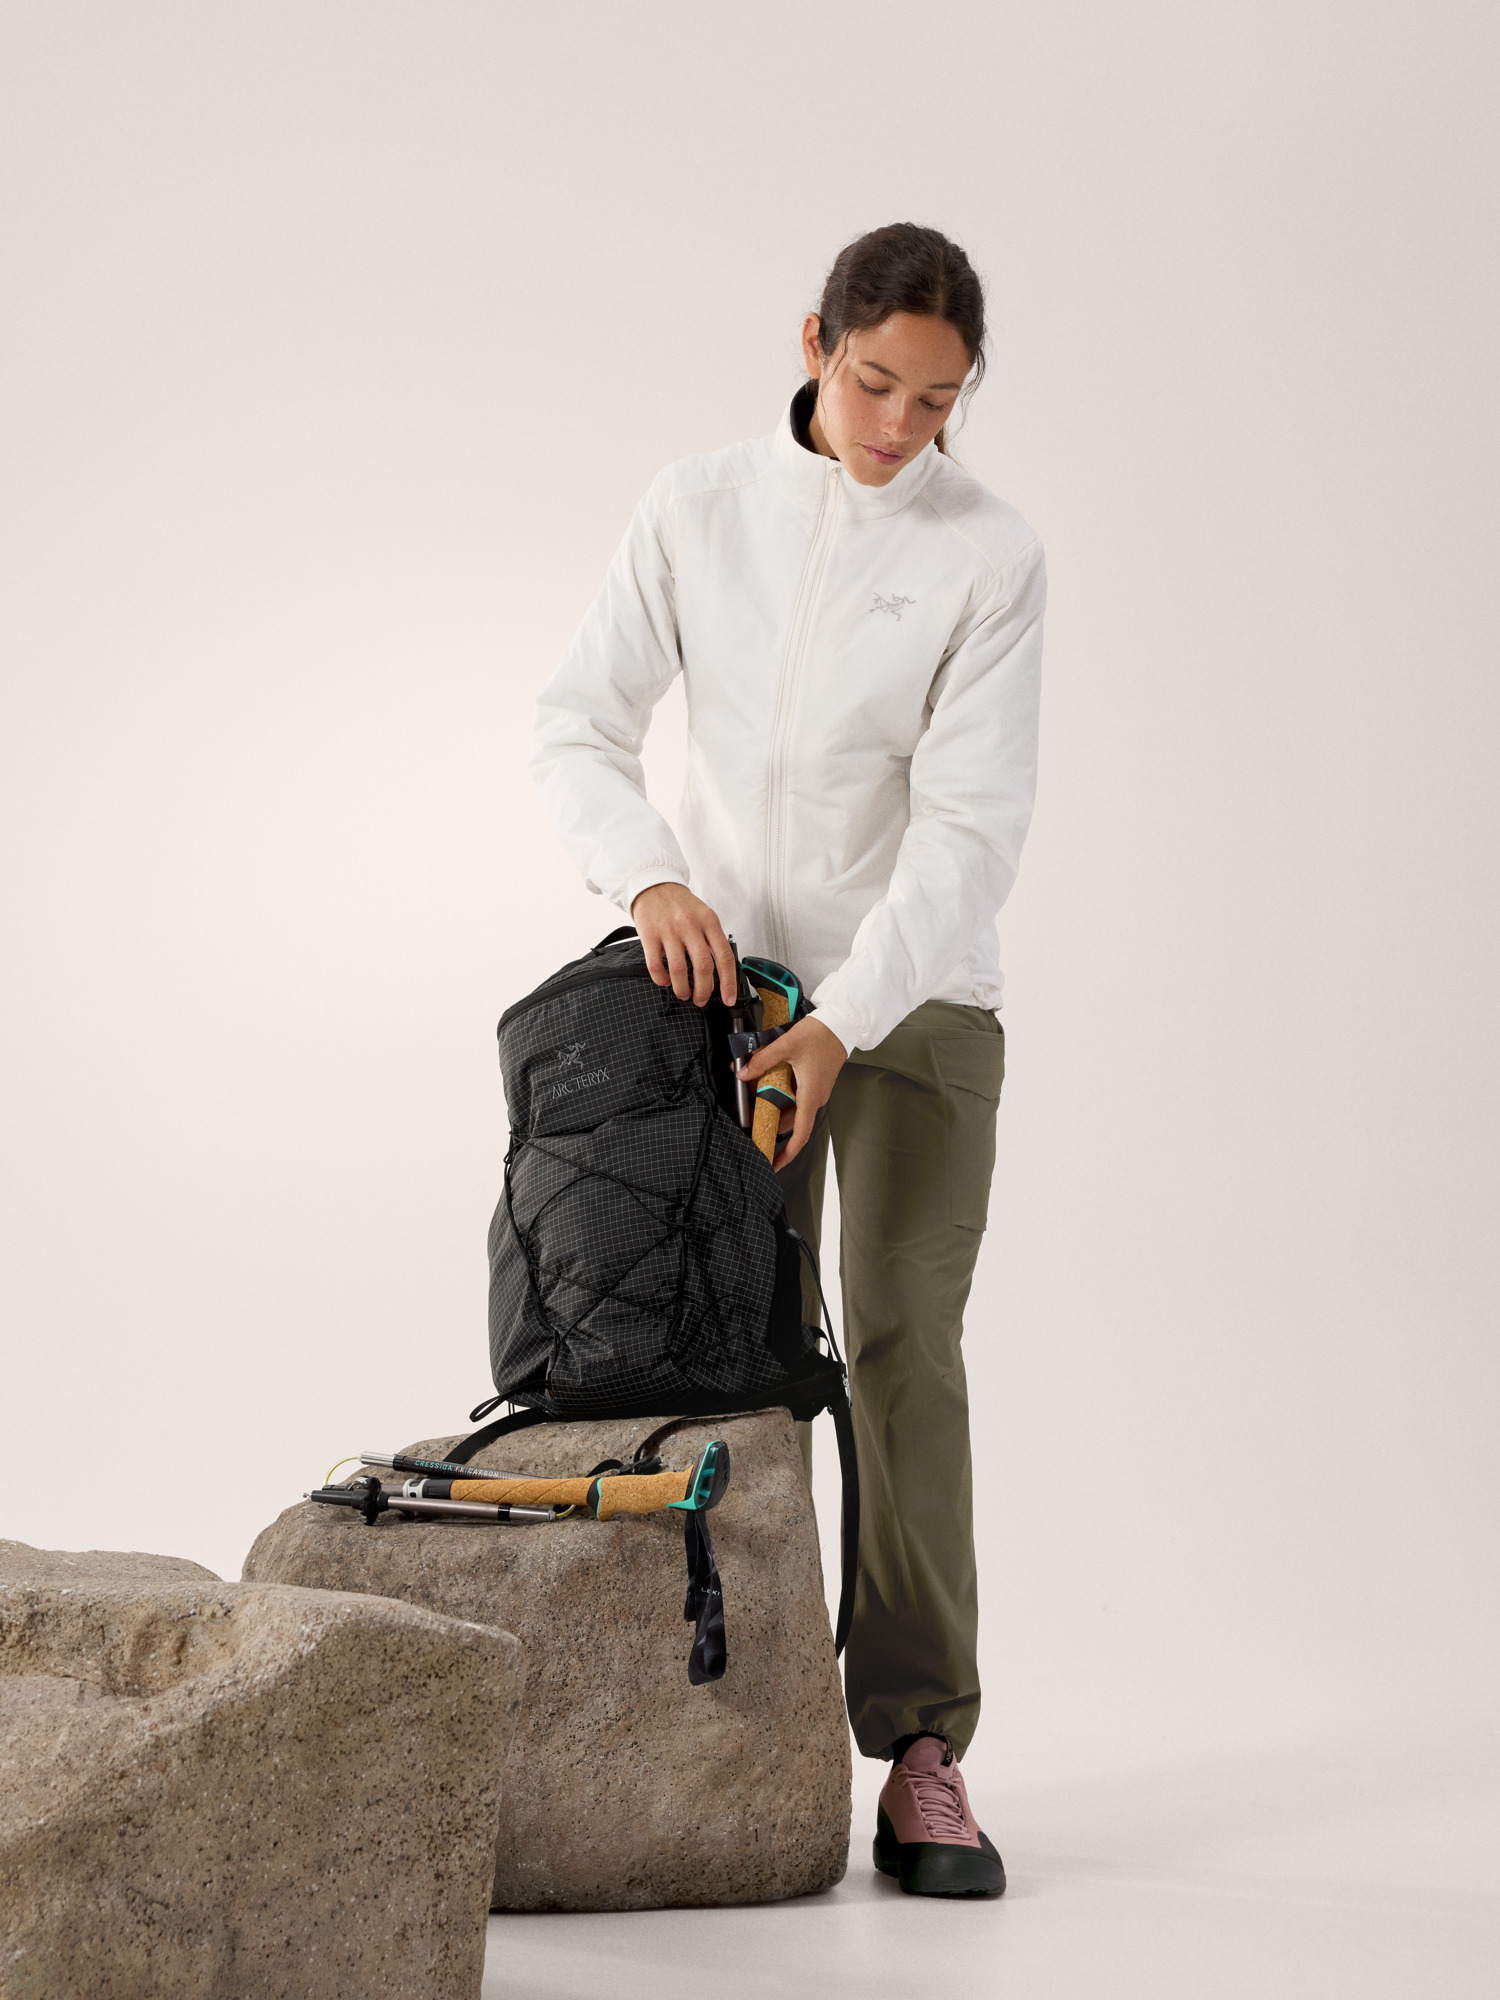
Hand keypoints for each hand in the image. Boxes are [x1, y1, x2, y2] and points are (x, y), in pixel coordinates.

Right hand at [631, 883, 736, 1006]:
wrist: (654, 885)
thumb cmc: (680, 905)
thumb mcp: (704, 915)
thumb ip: (712, 939)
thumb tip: (721, 973)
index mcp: (709, 921)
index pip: (724, 956)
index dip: (728, 982)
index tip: (728, 999)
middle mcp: (690, 925)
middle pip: (703, 966)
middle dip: (704, 990)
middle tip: (702, 999)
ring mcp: (669, 930)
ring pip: (679, 969)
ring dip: (682, 989)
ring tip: (684, 994)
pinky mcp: (649, 935)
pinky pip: (655, 966)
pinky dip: (662, 980)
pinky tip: (665, 982)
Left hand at [737, 1015, 847, 1169]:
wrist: (841, 1023)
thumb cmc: (820, 1035)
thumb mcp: (787, 1046)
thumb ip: (762, 1060)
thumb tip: (742, 1073)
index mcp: (810, 1096)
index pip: (799, 1135)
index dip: (787, 1154)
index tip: (774, 1165)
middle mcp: (815, 1098)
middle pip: (790, 1122)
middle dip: (769, 1125)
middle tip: (748, 1125)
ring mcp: (816, 1091)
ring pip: (791, 1108)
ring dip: (773, 1107)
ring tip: (752, 1100)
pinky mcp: (815, 1083)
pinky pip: (796, 1097)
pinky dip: (780, 1095)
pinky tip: (766, 1084)